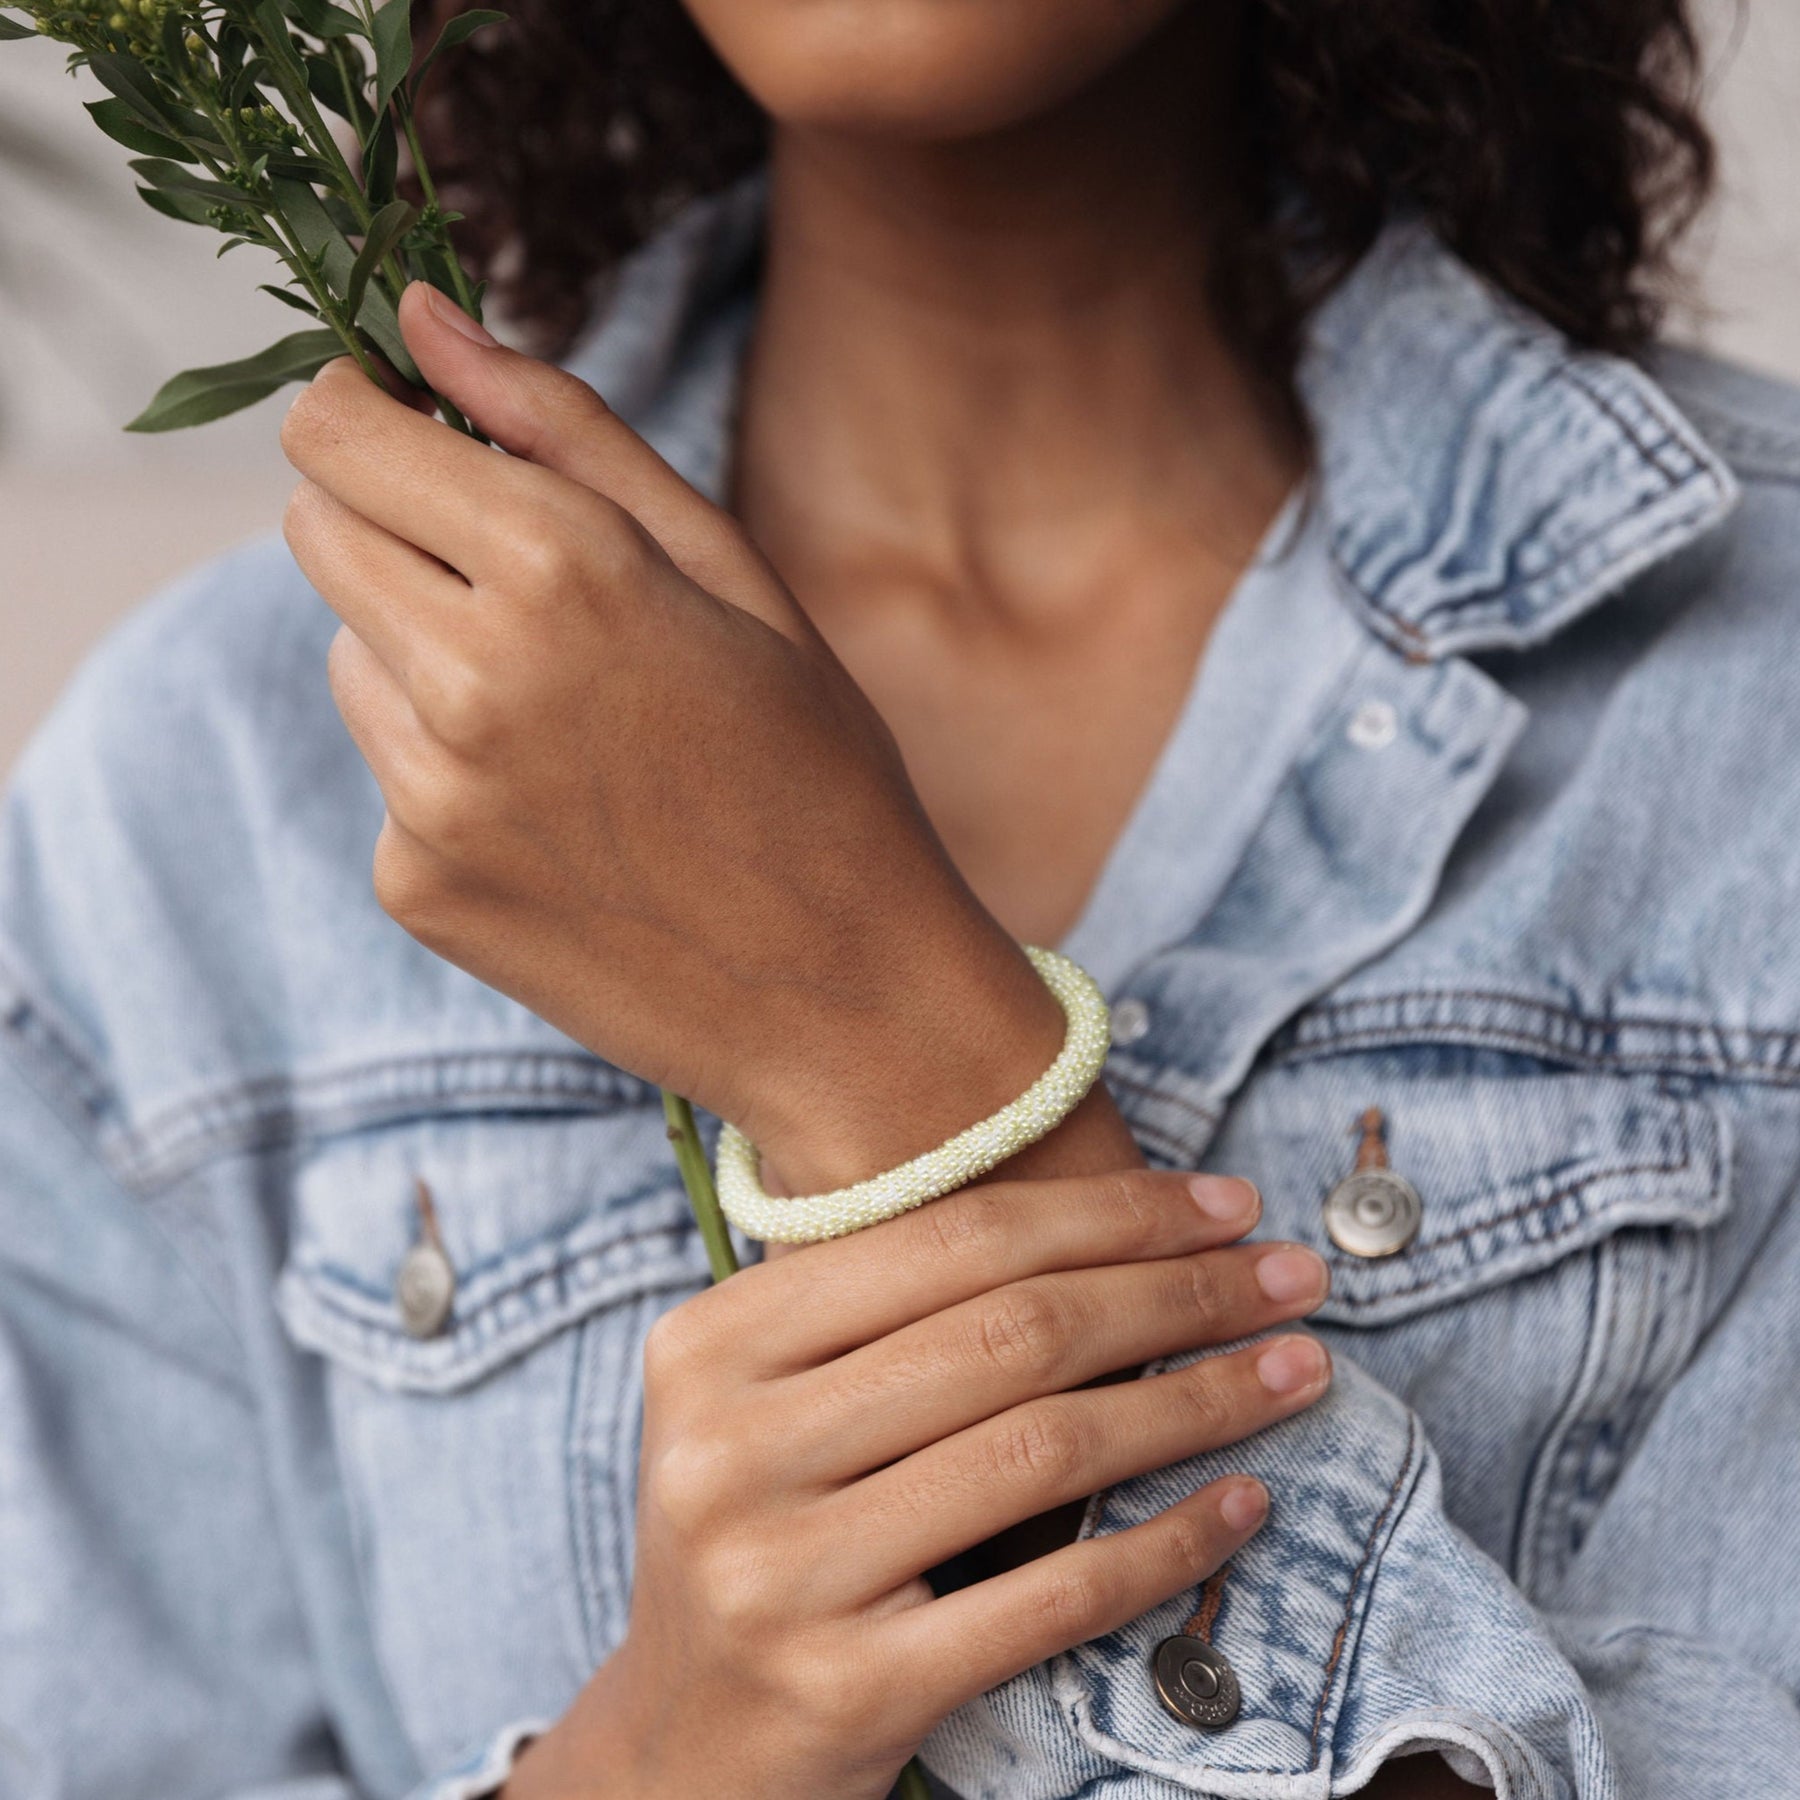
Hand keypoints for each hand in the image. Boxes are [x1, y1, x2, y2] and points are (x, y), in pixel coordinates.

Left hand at [280, 285, 1060, 1177]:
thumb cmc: (820, 767)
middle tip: (528, 586)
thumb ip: (565, 428)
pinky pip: (386, 771)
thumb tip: (419, 320)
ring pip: (348, 650)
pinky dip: (444, 768)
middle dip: (395, 523)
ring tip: (572, 723)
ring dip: (422, 650)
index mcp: (564, 570)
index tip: (416, 430)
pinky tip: (563, 814)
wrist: (846, 995)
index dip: (366, 413)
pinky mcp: (414, 886)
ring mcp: (429, 796)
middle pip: (317, 528)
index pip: (337, 432)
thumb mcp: (733, 571)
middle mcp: (469, 677)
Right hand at [500, 1167, 1332, 1799]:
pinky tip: (1242, 1503)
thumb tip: (1120, 1235)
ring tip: (1297, 1371)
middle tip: (1292, 1278)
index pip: (950, 1240)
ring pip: (1045, 1450)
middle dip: (1180, 1294)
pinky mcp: (847, 1689)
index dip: (1109, 1214)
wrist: (685, 1749)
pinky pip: (1050, 1595)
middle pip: (1012, 1333)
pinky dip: (1166, 1542)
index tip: (1227, 1206)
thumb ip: (890, 1321)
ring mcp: (781, 1573)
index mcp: (711, 1346)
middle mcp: (729, 1448)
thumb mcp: (774, 1408)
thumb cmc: (762, 1541)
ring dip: (1199, 1403)